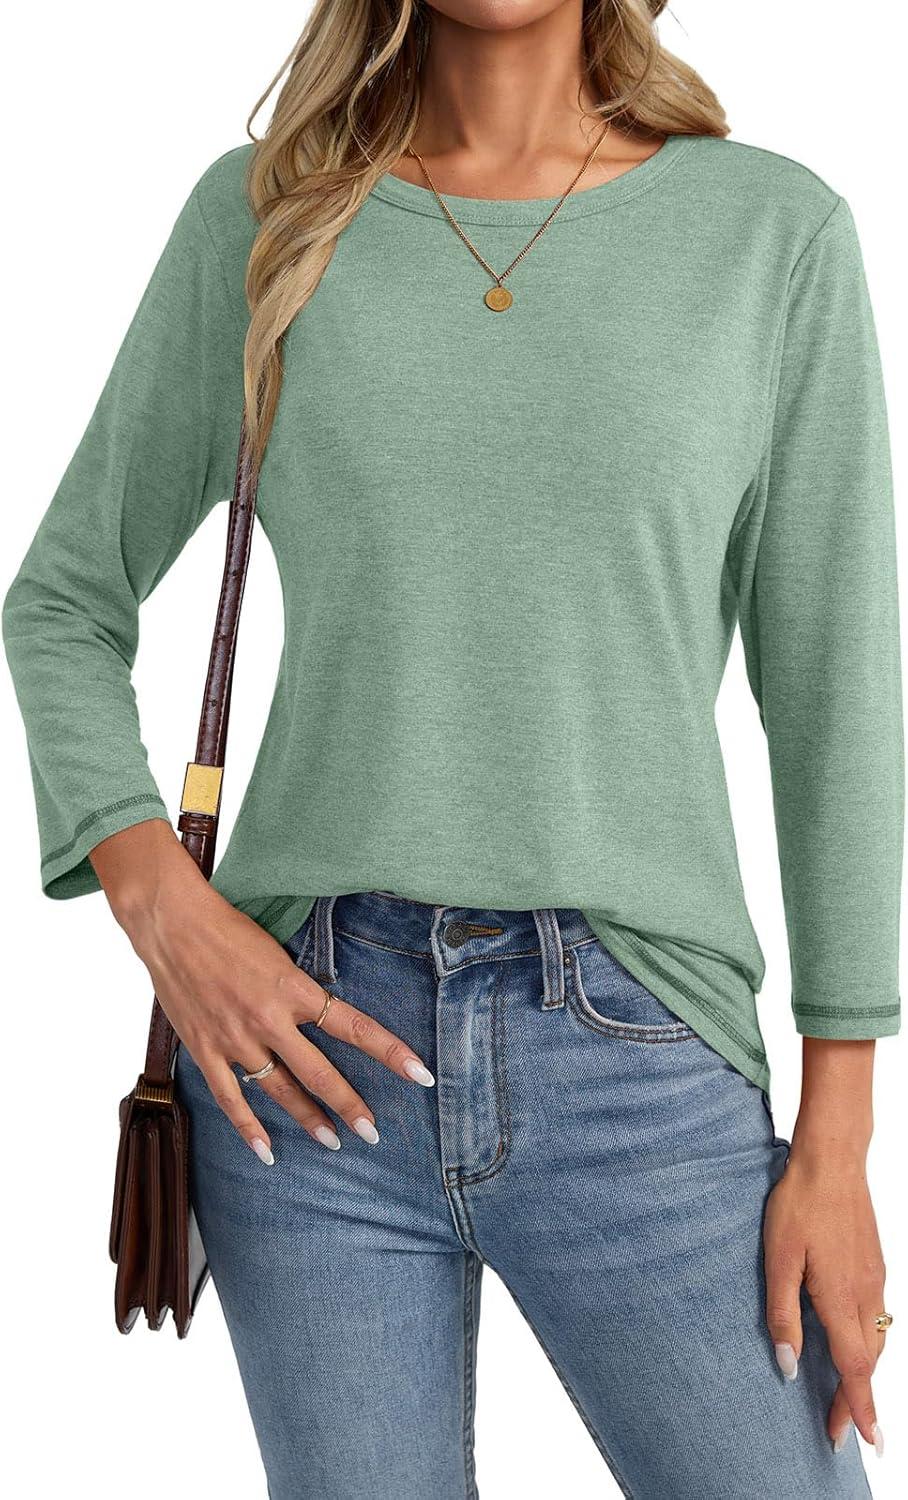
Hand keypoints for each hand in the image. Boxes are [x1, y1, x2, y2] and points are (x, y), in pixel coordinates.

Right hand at [90, 819, 435, 1160]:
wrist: (172, 924)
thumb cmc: (228, 928)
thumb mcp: (278, 950)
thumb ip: (300, 988)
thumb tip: (328, 1012)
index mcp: (294, 988)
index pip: (354, 1026)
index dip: (390, 1052)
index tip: (420, 1074)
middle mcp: (269, 1019)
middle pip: (319, 1072)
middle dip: (350, 1105)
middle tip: (373, 1132)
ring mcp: (235, 1038)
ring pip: (280, 1090)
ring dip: (308, 1119)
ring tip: (332, 1142)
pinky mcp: (205, 1049)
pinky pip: (231, 1098)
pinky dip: (248, 1128)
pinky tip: (267, 1151)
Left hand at [762, 1039, 885, 1458]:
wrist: (832, 1160)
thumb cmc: (799, 1205)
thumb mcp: (778, 1260)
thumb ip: (782, 1314)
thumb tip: (787, 1366)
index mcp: (842, 1300)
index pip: (856, 1369)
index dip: (859, 1408)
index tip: (867, 1442)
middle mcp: (867, 1295)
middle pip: (869, 1361)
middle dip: (857, 1399)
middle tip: (840, 1428)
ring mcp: (876, 1278)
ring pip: (877, 1339)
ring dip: (863, 1371)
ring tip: (846, 1393)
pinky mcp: (875, 1263)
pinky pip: (878, 1316)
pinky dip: (868, 1342)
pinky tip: (851, 1340)